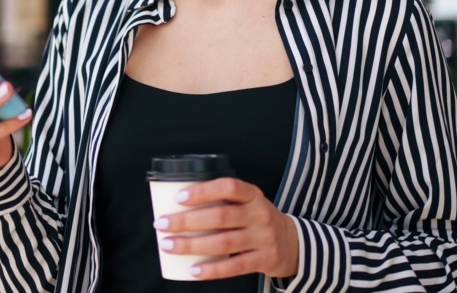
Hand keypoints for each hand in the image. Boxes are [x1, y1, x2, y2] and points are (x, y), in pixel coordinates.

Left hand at [154, 177, 298, 279]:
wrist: (294, 244)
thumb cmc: (258, 221)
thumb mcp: (249, 204)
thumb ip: (224, 203)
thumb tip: (178, 207)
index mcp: (253, 195)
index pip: (228, 187)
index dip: (203, 191)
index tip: (178, 197)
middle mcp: (259, 214)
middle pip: (219, 216)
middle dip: (186, 221)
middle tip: (162, 224)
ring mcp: (264, 238)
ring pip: (223, 242)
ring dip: (192, 245)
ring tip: (169, 245)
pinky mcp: (265, 259)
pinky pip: (234, 266)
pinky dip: (211, 269)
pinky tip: (192, 270)